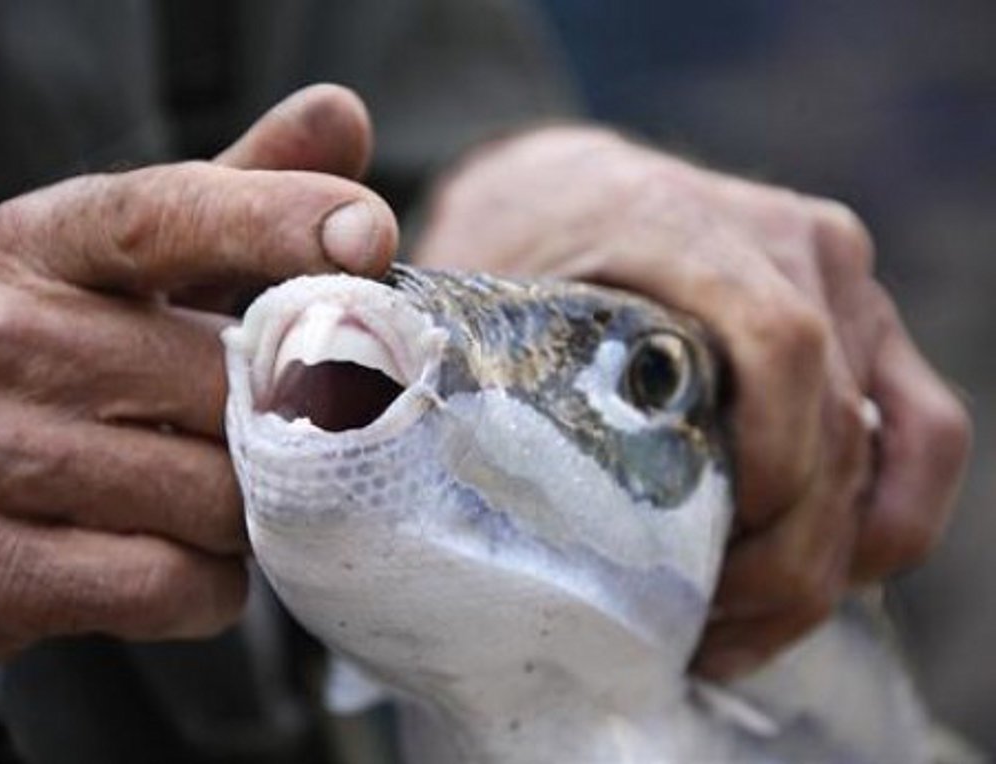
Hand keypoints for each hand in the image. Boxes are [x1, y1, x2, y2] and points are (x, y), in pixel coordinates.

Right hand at [0, 85, 396, 760]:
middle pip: (227, 390)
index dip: (278, 222)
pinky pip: (168, 584)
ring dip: (240, 518)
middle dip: (273, 431)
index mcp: (42, 244)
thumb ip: (231, 200)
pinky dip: (206, 588)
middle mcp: (0, 336)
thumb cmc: (38, 371)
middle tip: (255, 441)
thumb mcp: (113, 270)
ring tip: (202, 503)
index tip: (369, 240)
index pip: (166, 215)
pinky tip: (181, 565)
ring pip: (212, 501)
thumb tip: (342, 117)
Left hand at [413, 126, 969, 678]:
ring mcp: (844, 285)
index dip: (770, 463)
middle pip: (835, 420)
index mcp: (685, 222)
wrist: (564, 190)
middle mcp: (791, 244)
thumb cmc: (519, 244)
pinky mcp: (868, 326)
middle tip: (700, 630)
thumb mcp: (486, 291)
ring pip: (892, 442)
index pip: (779, 343)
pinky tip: (810, 586)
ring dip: (829, 560)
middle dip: (783, 556)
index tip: (710, 560)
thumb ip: (483, 371)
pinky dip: (882, 522)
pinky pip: (924, 433)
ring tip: (737, 629)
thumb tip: (443, 486)